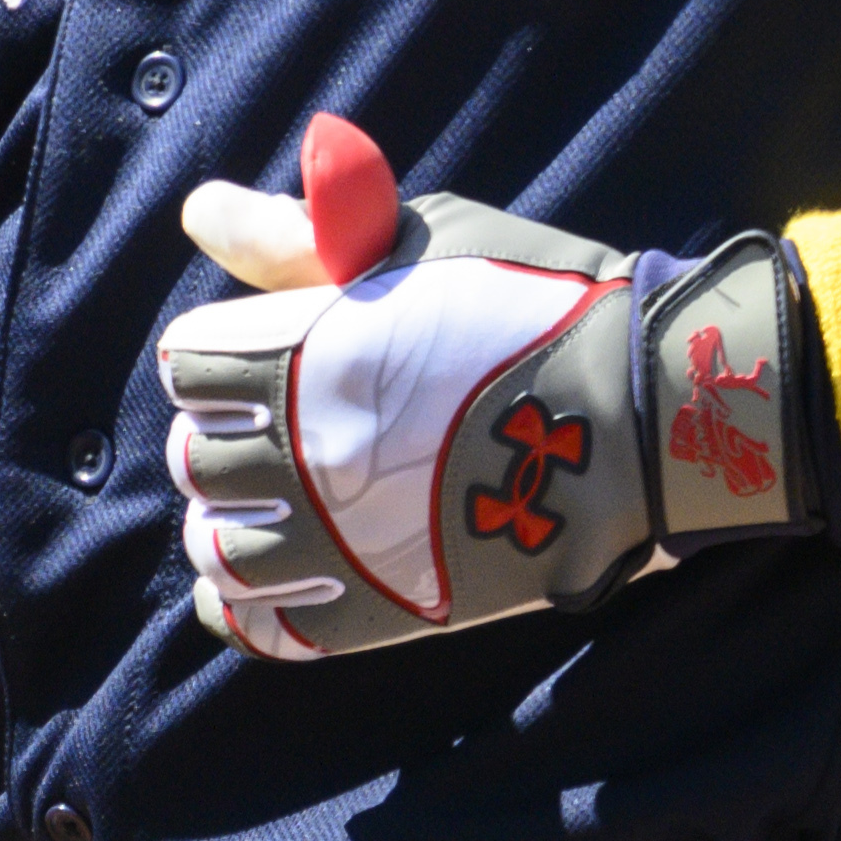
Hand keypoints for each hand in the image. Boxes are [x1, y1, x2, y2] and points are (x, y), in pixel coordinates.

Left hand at [159, 116, 801, 661]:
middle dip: (223, 441)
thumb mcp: (418, 237)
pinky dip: (252, 609)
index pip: (187, 364)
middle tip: (277, 434)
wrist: (653, 411)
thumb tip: (199, 211)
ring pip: (222, 549)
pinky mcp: (388, 612)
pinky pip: (271, 628)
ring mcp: (344, 539)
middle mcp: (308, 449)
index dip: (215, 356)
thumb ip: (296, 238)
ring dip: (233, 526)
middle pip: (198, 459)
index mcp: (305, 350)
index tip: (257, 356)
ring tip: (277, 510)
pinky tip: (275, 582)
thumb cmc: (538, 302)